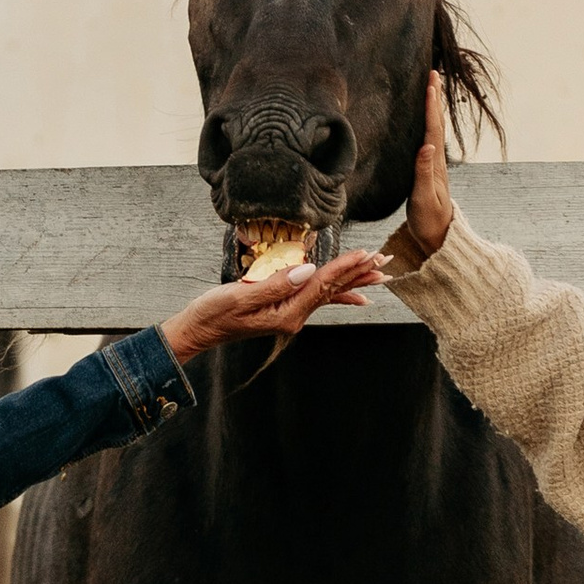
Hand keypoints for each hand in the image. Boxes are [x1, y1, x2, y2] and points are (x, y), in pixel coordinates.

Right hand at [162, 250, 381, 364]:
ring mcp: (291, 315)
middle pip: (332, 290)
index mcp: (286, 313)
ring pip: (329, 294)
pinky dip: (338, 293)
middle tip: (386, 260)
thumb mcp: (239, 297)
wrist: (198, 331)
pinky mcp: (284, 310)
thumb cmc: (212, 313)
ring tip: (379, 272)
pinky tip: (356, 297)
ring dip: (354, 280)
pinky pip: (317, 298)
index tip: (366, 253)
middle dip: (360, 273)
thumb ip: (274, 284)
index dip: (344, 267)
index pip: (321, 285)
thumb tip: (307, 270)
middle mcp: (294, 316)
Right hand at [380, 71, 454, 277]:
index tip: (431, 83)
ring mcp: (434, 165)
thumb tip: (428, 147)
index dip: (432, 106)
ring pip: (434, 129)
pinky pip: (429, 138)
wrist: (439, 238)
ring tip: (431, 87)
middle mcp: (436, 161)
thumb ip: (424, 172)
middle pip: (436, 123)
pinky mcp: (429, 170)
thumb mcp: (424, 199)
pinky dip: (428, 122)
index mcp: (435, 164)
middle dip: (435, 98)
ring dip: (433, 107)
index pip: (433, 129)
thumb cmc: (430, 221)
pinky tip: (425, 119)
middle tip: (433, 74)